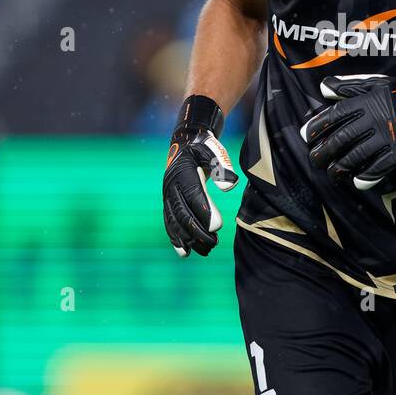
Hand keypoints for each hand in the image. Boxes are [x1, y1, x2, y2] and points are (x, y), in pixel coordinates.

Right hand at [163, 96, 237, 256]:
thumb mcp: (214, 149)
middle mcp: (171, 186)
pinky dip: (176, 239)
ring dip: (189, 239)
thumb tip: (228, 187)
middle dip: (198, 231)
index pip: (194, 195)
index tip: (218, 227)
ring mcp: (167, 195)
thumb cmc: (204, 147)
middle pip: (183, 213)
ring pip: (175, 222)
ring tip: (206, 251)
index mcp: (183, 172)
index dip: (204, 212)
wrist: (185, 142)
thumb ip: (222, 165)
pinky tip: (185, 252)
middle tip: (214, 244)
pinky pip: (169, 223)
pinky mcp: (168, 202)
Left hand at [300, 72, 395, 190]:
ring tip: (331, 173)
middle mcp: (373, 120)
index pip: (335, 116)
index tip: (306, 136)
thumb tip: (322, 88)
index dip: (318, 126)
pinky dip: (366, 177)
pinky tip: (356, 182)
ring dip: (340, 167)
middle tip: (314, 160)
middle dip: (324, 151)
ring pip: (356, 156)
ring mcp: (385, 138)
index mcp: (365, 102)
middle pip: (341, 139)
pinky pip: (378, 168)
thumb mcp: (375, 82)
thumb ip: (348, 86)